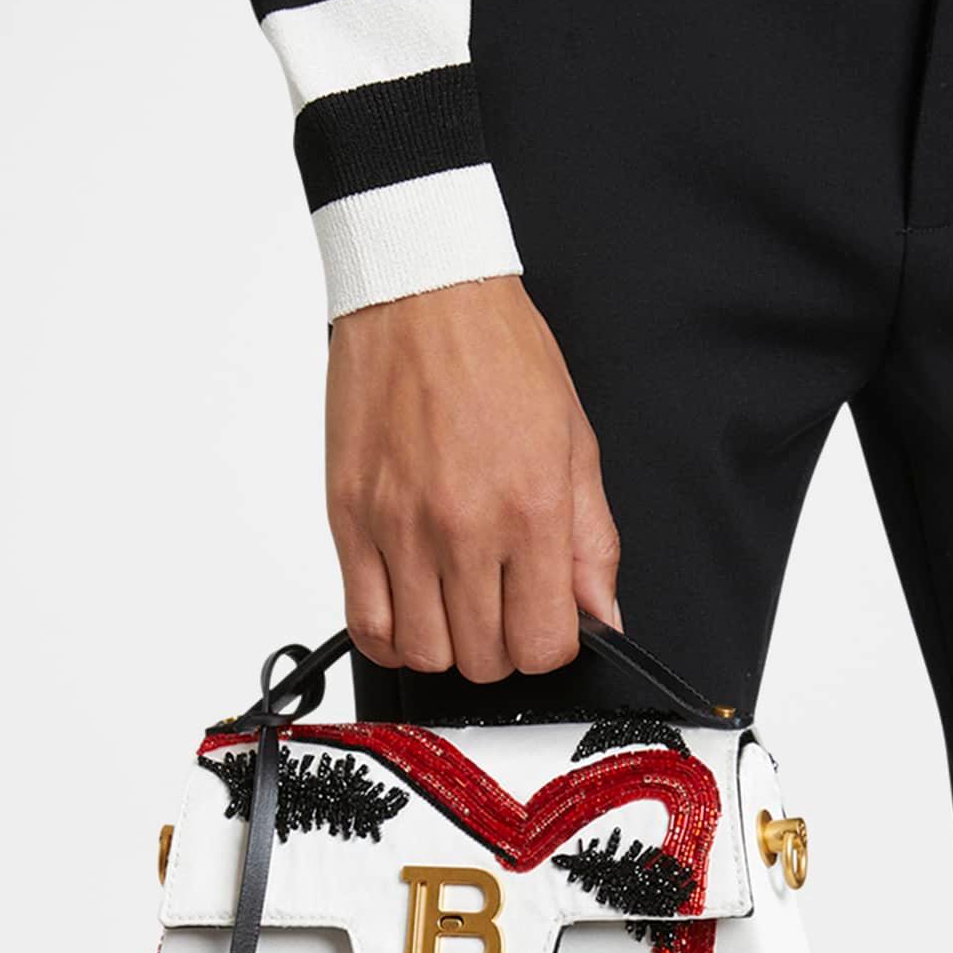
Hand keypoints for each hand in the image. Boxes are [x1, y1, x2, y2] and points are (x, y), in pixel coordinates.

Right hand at [325, 275, 620, 681]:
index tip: (546, 619)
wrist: (423, 292)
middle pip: (483, 659)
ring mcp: (398, 528)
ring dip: (447, 645)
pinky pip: (365, 623)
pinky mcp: (349, 520)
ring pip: (424, 653)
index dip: (551, 644)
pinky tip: (410, 610)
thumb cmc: (500, 352)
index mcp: (530, 509)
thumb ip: (591, 541)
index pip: (543, 643)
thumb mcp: (575, 442)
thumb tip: (603, 614)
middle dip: (502, 646)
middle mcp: (462, 527)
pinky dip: (391, 636)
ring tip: (456, 604)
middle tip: (503, 604)